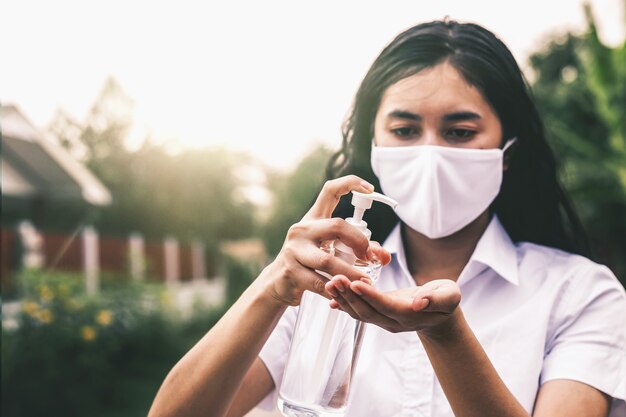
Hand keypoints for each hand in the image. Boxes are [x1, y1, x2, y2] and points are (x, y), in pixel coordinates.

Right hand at [260, 175, 390, 305]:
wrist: (278, 283)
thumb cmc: (309, 262)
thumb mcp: (331, 250)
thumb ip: (358, 250)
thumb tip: (385, 256)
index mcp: (313, 219)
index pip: (330, 191)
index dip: (351, 183)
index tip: (370, 189)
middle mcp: (302, 230)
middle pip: (337, 226)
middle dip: (359, 242)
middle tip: (369, 257)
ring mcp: (294, 250)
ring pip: (328, 261)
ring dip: (351, 273)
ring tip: (366, 284)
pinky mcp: (291, 272)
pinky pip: (319, 282)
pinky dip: (335, 290)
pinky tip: (342, 295)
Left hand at [325, 277, 460, 333]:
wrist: (440, 316)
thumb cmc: (445, 300)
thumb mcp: (449, 296)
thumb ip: (437, 299)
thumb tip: (421, 302)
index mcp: (410, 315)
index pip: (386, 306)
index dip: (370, 296)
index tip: (355, 283)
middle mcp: (393, 321)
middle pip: (368, 310)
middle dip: (350, 295)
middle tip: (335, 278)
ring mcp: (384, 320)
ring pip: (360, 312)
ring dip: (344, 298)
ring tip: (330, 282)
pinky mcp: (378, 315)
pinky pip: (358, 311)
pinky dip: (344, 304)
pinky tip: (331, 296)